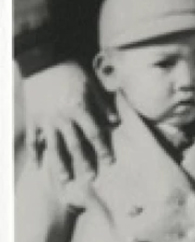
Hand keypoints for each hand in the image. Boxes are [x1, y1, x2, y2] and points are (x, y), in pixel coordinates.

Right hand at [23, 61, 114, 185]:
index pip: (94, 134)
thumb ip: (103, 104)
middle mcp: (63, 118)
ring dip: (60, 165)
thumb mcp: (91, 84)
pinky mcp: (32, 120)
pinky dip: (36, 155)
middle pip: (75, 145)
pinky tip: (39, 167)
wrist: (43, 62)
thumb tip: (115, 121)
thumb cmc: (71, 72)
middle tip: (91, 178)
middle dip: (85, 163)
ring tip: (66, 180)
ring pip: (54, 148)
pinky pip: (34, 142)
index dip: (103, 149)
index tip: (110, 162)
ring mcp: (45, 120)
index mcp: (79, 108)